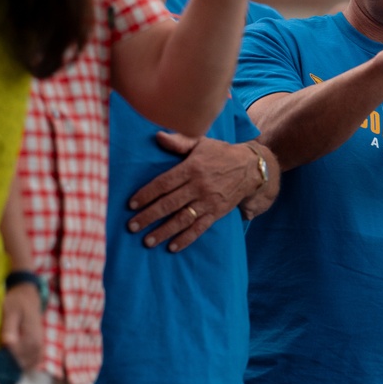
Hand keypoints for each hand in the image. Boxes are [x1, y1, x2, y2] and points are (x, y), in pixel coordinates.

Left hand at [0, 281, 41, 370]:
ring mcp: (40, 343)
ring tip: (9, 364)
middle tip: (2, 361)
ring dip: (20, 365)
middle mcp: (37, 342)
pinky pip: (37, 359)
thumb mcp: (10, 311)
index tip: (0, 352)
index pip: (17, 353)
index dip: (6, 356)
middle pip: (24, 360)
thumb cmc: (17, 302)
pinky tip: (20, 364)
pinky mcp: (40, 344)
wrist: (29, 296)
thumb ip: (10, 327)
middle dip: (12, 362)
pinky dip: (29, 363)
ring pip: (31, 362)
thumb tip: (8, 342)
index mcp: (30, 334)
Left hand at [128, 133, 264, 250]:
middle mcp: (198, 187)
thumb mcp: (201, 142)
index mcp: (191, 168)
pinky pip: (199, 228)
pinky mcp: (217, 213)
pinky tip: (172, 247)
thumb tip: (158, 136)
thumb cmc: (221, 153)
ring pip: (182, 219)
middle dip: (149, 216)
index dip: (146, 194)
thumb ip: (179, 141)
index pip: (164, 183)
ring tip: (147, 241)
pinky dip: (186, 238)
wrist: (251, 168)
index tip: (131, 205)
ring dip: (164, 231)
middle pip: (169, 204)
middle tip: (132, 227)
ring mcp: (208, 202)